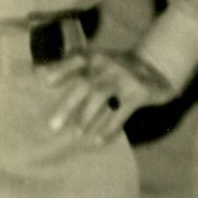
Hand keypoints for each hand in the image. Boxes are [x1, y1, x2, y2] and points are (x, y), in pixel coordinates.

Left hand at [46, 46, 172, 144]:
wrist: (159, 66)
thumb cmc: (118, 71)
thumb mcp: (98, 63)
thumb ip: (72, 68)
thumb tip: (38, 73)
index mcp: (96, 57)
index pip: (75, 60)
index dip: (60, 69)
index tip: (45, 82)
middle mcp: (108, 64)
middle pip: (85, 84)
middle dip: (68, 105)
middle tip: (53, 126)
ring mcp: (125, 77)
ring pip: (101, 95)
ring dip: (86, 116)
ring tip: (76, 134)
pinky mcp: (139, 92)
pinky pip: (122, 112)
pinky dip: (110, 127)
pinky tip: (99, 140)